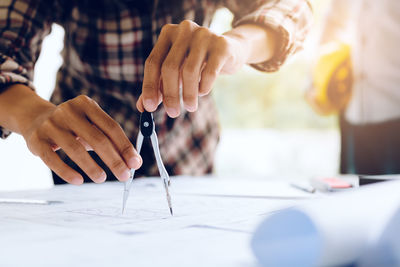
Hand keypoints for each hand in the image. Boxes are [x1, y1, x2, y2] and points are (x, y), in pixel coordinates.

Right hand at [21, 95, 141, 184]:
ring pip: (75, 150)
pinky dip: (67, 172)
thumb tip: (133, 162)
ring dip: (92, 168)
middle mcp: (68, 111)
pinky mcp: (36, 140)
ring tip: (102, 179)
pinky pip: (53, 159)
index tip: (136, 163)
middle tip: (124, 176)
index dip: (125, 147)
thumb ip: (112, 141)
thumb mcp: (92, 126)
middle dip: (114, 160)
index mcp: (86, 104)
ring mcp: (51, 125)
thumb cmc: (73, 126)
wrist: (36, 119)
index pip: (111, 127)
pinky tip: (79, 181)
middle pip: (97, 139)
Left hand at [137, 20, 252, 116]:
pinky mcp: (221, 45)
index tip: (149, 107)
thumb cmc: (197, 63)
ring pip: (189, 71)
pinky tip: (202, 92)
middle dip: (170, 94)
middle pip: (170, 67)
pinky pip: (209, 72)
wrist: (230, 50)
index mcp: (168, 34)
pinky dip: (204, 87)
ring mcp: (204, 35)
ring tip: (190, 106)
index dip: (149, 86)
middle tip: (172, 113)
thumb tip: (142, 107)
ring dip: (188, 94)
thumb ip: (159, 86)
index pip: (153, 62)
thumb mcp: (176, 72)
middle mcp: (184, 30)